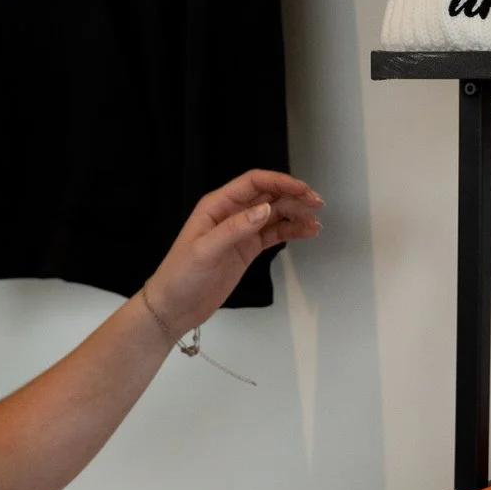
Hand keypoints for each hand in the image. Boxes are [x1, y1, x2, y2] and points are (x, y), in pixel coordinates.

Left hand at [141, 170, 323, 338]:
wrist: (174, 307)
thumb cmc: (180, 276)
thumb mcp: (205, 250)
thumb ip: (236, 228)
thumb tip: (265, 210)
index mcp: (217, 206)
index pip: (253, 183)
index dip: (279, 182)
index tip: (301, 190)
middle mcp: (230, 214)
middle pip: (268, 196)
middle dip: (293, 196)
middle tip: (316, 204)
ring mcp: (240, 232)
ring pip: (274, 215)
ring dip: (295, 214)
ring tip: (315, 222)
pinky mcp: (246, 249)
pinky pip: (273, 234)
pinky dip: (290, 231)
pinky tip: (306, 232)